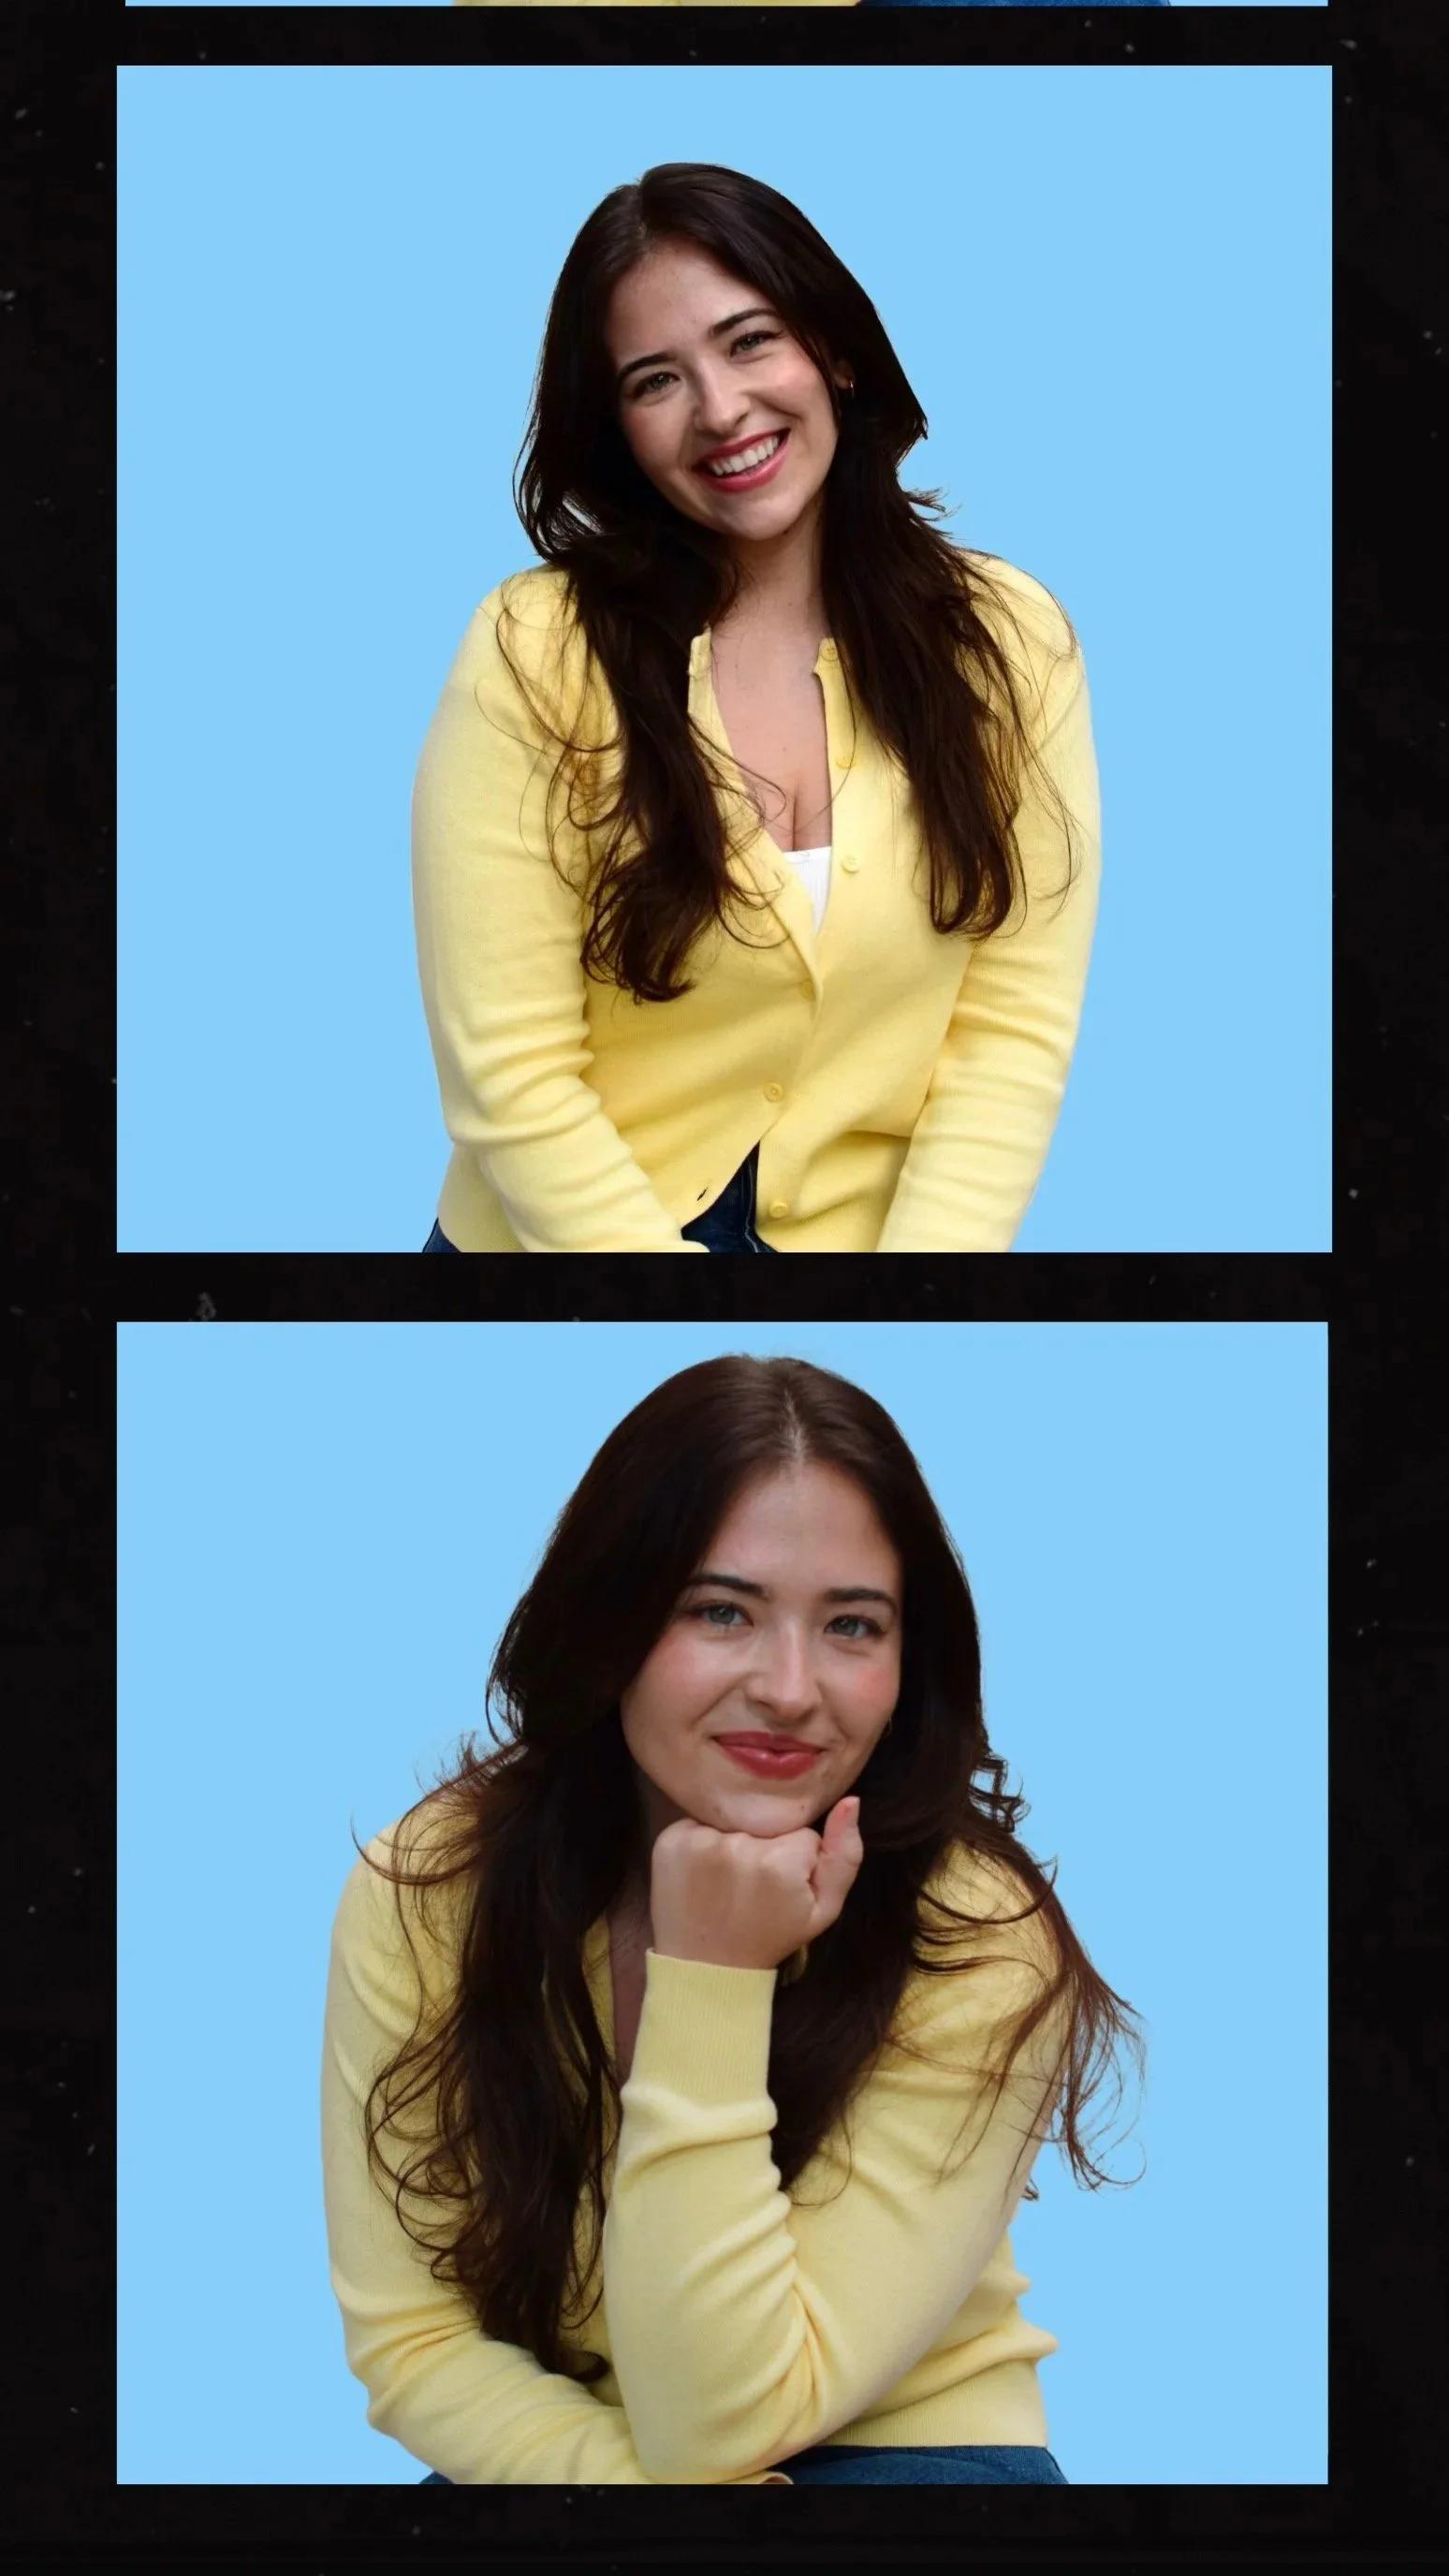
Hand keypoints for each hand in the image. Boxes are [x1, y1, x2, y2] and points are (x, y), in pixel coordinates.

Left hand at [648, 1797, 863, 1971]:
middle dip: (766, 1846)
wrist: (707, 1967)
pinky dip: (703, 1840)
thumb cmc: (770, 1936)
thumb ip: (844, 1855)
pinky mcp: (669, 1840)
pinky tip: (703, 1873)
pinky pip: (700, 1822)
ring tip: (728, 1880)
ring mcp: (698, 1841)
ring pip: (733, 1820)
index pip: (801, 1830)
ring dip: (734, 1841)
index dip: (796, 1856)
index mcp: (779, 1861)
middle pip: (766, 1823)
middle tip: (754, 1884)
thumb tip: (850, 1801)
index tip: (781, 1885)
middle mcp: (737, 1844)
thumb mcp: (823, 1910)